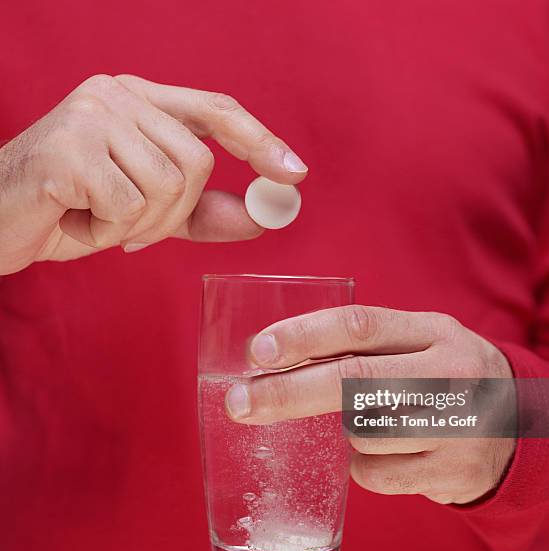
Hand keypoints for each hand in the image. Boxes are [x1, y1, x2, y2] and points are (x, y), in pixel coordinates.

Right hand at [0, 74, 307, 273]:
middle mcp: (119, 94)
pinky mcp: (68, 145)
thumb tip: (263, 216)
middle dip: (174, 215)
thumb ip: (203, 212)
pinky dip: (108, 233)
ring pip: (166, 186)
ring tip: (99, 221)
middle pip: (196, 162)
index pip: (217, 110)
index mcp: (142, 101)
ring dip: (139, 226)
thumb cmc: (74, 210)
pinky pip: (127, 206)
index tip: (295, 174)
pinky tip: (77, 220)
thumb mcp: (149, 213)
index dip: (261, 141)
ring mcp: (92, 113)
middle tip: (132, 230)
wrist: (1, 221)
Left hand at [225, 306, 514, 504]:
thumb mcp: (420, 342)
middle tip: (240, 402)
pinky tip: (384, 453)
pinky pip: (377, 474)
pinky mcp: (455, 471)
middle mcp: (450, 373)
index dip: (304, 336)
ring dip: (344, 431)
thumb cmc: (444, 375)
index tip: (257, 351)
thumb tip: (275, 357)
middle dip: (288, 392)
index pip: (360, 326)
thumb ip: (364, 344)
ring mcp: (457, 425)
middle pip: (354, 381)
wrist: (521, 426)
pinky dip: (364, 465)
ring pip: (362, 432)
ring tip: (366, 423)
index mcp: (435, 331)